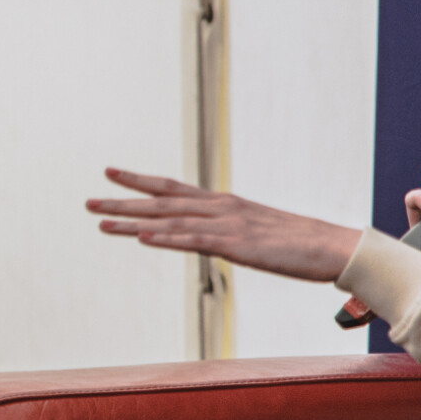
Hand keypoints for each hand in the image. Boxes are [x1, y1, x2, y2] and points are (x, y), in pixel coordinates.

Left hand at [87, 170, 358, 281]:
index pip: (173, 187)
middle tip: (88, 202)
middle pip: (163, 201)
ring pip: (170, 221)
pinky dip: (166, 239)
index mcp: (223, 203)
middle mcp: (220, 208)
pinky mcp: (237, 245)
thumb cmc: (297, 245)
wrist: (333, 247)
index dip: (139, 180)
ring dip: (133, 221)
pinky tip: (143, 238)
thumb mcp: (253, 235)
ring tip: (101, 221)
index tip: (111, 172)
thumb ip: (225, 233)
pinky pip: (195, 241)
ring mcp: (228, 224)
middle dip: (123, 200)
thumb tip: (204, 238)